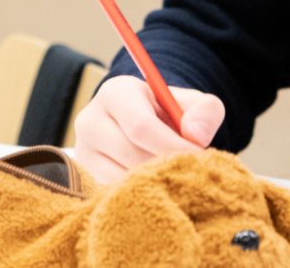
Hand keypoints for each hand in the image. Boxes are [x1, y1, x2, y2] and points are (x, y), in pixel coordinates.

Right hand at [71, 76, 226, 183]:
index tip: (198, 156)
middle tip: (189, 170)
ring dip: (155, 183)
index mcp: (115, 94)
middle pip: (132, 156)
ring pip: (123, 179)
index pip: (141, 126)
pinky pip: (116, 196)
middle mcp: (90, 121)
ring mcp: (83, 154)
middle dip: (166, 166)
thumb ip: (205, 111)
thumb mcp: (191, 104)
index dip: (173, 145)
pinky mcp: (85, 180)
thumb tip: (196, 136)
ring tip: (172, 175)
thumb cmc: (168, 115)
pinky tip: (155, 186)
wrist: (140, 128)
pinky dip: (141, 196)